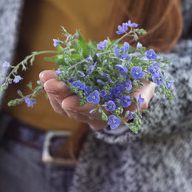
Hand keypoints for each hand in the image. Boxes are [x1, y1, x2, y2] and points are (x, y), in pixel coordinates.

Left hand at [39, 70, 155, 129]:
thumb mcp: (146, 88)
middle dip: (61, 97)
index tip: (69, 102)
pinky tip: (45, 75)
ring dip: (52, 91)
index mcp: (112, 115)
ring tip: (45, 77)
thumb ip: (141, 98)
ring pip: (62, 106)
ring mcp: (82, 108)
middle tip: (51, 84)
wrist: (132, 77)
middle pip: (75, 111)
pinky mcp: (73, 97)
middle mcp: (95, 115)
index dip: (82, 109)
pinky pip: (59, 98)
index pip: (95, 114)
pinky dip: (51, 87)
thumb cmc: (141, 82)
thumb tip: (138, 108)